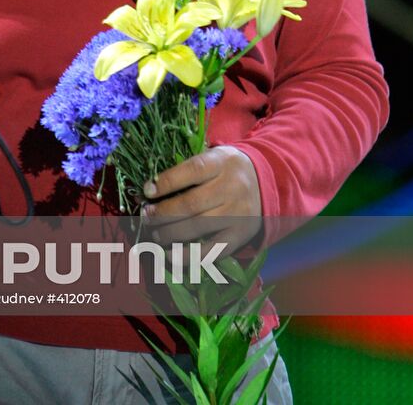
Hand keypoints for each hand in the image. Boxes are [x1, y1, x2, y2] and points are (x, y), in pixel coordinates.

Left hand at [141, 145, 261, 253]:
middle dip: (163, 213)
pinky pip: (212, 251)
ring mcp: (238, 214)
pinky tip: (169, 255)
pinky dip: (187, 256)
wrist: (266, 181)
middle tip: (146, 216)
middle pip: (191, 204)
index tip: (146, 191)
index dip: (166, 182)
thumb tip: (150, 189)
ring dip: (170, 234)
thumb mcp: (213, 156)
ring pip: (198, 227)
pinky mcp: (240, 236)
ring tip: (154, 234)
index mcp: (222, 162)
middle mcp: (232, 187)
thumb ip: (187, 168)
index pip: (192, 171)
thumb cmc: (227, 168)